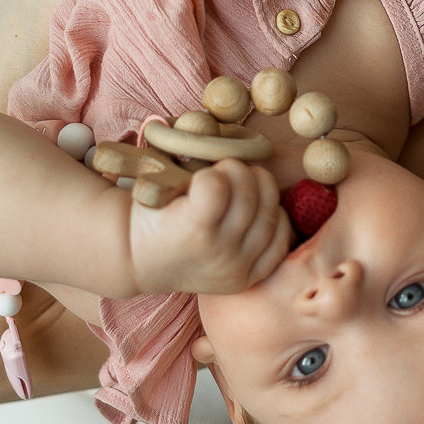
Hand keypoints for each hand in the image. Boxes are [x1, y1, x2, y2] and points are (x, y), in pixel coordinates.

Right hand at [128, 158, 290, 295]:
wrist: (142, 259)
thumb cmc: (151, 211)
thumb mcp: (157, 183)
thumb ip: (191, 165)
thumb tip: (228, 146)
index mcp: (188, 229)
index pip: (218, 186)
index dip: (215, 172)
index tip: (205, 175)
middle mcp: (216, 254)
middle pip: (251, 196)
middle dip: (241, 173)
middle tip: (226, 172)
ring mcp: (236, 268)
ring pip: (272, 214)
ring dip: (260, 191)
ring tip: (242, 188)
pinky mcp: (249, 277)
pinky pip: (281, 240)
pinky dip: (276, 219)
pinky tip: (259, 210)